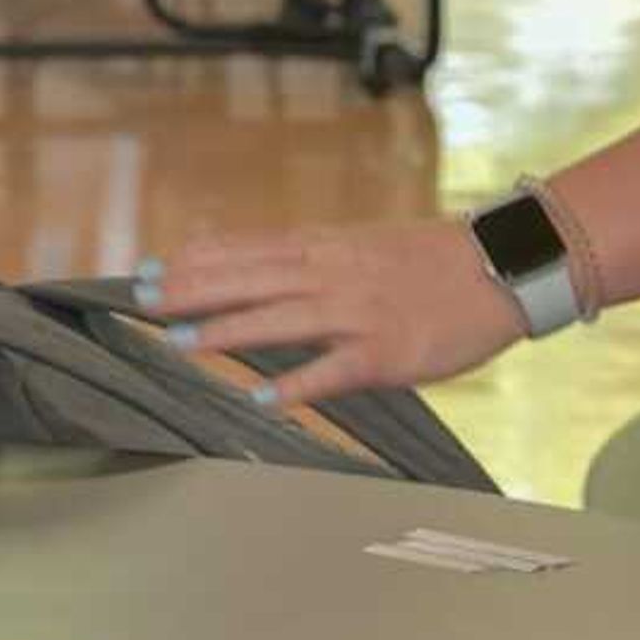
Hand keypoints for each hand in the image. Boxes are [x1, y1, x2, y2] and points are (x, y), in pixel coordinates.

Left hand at [142, 219, 525, 410]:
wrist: (500, 266)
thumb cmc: (425, 260)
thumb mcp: (357, 243)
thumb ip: (303, 255)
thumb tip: (245, 258)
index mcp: (324, 248)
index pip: (246, 249)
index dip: (195, 259)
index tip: (147, 267)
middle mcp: (333, 275)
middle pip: (250, 279)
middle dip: (191, 290)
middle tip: (140, 299)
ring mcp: (358, 313)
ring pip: (281, 319)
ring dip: (227, 331)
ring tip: (179, 341)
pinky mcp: (387, 352)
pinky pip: (336, 371)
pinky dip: (300, 384)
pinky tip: (263, 397)